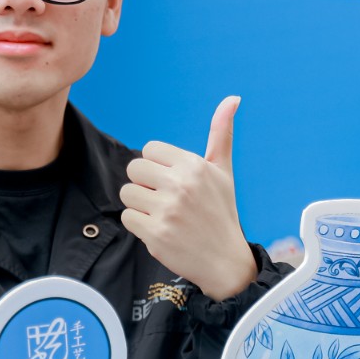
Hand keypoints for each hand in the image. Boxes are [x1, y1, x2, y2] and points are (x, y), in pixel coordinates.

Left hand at [120, 96, 257, 300]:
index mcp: (194, 165)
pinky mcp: (155, 233)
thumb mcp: (223, 171)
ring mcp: (167, 210)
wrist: (225, 260)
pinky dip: (138, 226)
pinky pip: (127, 218)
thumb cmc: (221, 212)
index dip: (156, 166)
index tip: (171, 181)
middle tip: (163, 199)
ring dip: (140, 206)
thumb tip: (233, 98)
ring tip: (163, 215)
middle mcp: (181, 184)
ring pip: (127, 194)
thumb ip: (221, 134)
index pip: (149, 149)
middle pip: (134, 169)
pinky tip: (159, 229)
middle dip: (144, 184)